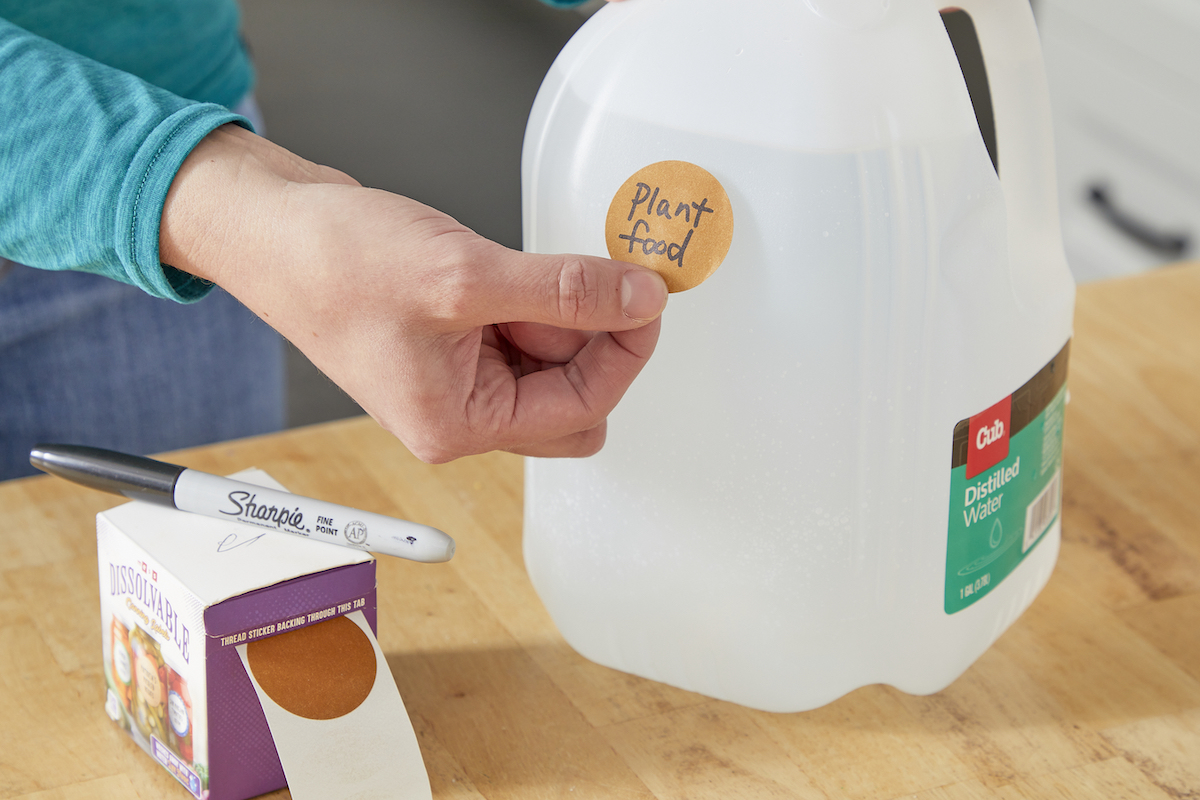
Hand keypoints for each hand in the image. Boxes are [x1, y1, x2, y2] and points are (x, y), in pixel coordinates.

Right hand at [160, 125, 665, 461]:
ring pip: (552, 359)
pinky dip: (536, 297)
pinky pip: (523, 330)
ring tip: (526, 263)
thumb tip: (639, 298)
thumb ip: (565, 292)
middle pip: (574, 397)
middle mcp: (460, 414)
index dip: (623, 353)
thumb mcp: (465, 276)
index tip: (645, 297)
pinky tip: (508, 264)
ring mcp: (458, 377)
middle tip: (600, 278)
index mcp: (458, 427)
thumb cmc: (333, 265)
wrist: (270, 228)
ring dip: (563, 311)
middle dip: (594, 338)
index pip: (580, 410)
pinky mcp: (455, 339)